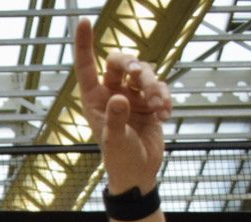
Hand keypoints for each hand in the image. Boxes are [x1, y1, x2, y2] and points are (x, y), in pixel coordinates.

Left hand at [74, 18, 171, 193]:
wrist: (139, 172)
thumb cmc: (119, 159)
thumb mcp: (115, 141)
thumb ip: (116, 119)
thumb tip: (120, 97)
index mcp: (94, 99)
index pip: (87, 66)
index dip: (85, 44)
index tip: (85, 21)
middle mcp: (112, 93)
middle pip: (122, 62)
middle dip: (133, 65)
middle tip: (138, 75)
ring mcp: (132, 95)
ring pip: (145, 73)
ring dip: (154, 86)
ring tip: (158, 107)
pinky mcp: (150, 101)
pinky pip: (161, 88)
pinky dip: (165, 99)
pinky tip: (165, 115)